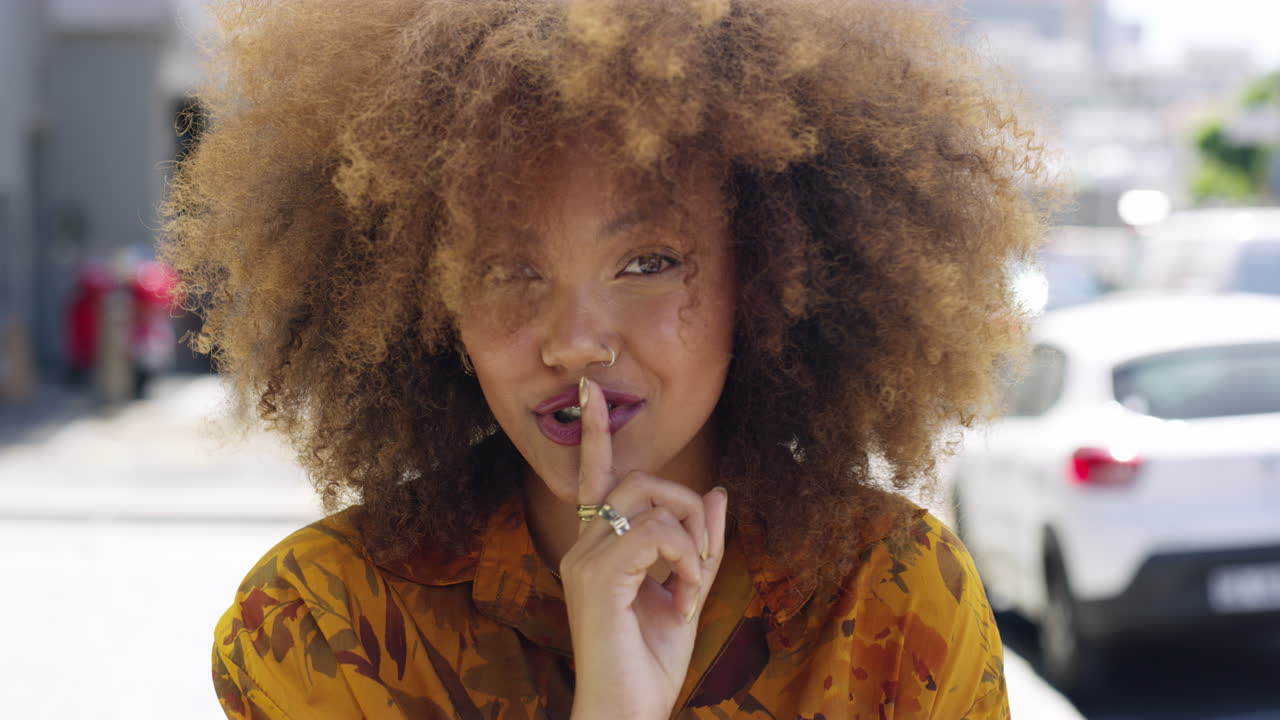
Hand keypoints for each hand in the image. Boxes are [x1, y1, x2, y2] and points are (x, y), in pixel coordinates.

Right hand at [560, 377, 728, 719]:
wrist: (627, 712)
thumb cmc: (650, 663)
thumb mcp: (689, 592)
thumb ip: (702, 544)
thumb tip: (719, 491)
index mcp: (600, 547)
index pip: (596, 477)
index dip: (599, 433)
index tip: (592, 390)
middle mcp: (584, 546)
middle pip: (641, 479)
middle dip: (687, 505)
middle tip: (701, 559)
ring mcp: (585, 559)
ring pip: (651, 500)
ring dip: (692, 536)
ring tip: (692, 584)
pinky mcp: (597, 576)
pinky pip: (656, 533)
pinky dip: (686, 558)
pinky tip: (685, 594)